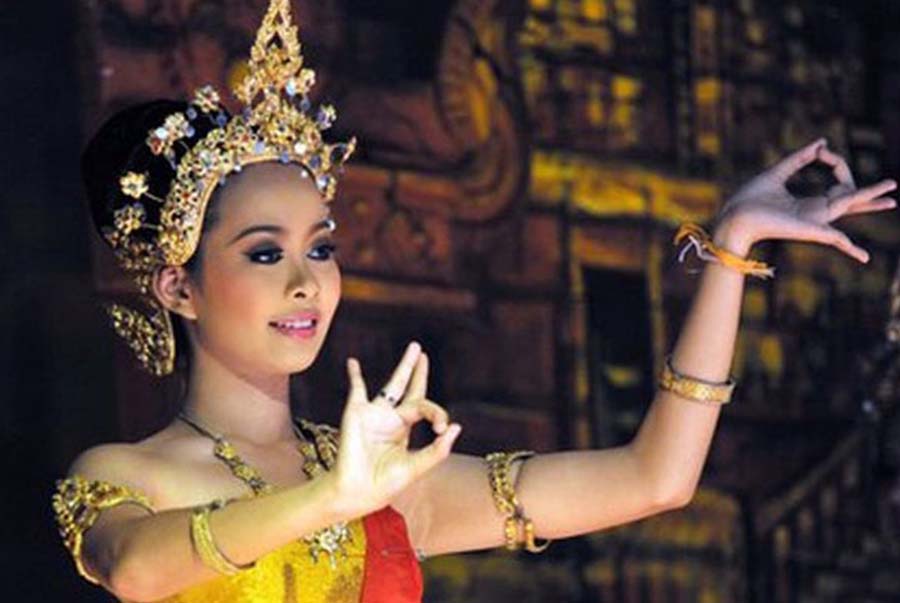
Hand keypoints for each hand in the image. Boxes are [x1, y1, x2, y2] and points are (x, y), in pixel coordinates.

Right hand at [327, 342, 461, 517]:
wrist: (355, 492)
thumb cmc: (384, 484)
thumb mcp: (416, 467)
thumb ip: (437, 450)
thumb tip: (457, 428)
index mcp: (404, 429)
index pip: (425, 409)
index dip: (437, 413)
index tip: (440, 428)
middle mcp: (391, 419)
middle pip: (409, 390)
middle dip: (418, 372)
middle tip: (422, 353)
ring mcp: (374, 414)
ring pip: (392, 385)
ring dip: (403, 367)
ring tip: (414, 348)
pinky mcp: (356, 413)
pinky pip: (356, 389)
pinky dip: (354, 375)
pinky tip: (353, 362)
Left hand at [715, 138, 896, 261]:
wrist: (735, 215)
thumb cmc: (750, 199)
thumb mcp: (778, 172)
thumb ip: (799, 159)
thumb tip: (821, 143)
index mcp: (808, 203)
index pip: (837, 182)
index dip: (835, 161)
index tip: (821, 151)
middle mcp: (815, 213)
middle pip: (851, 201)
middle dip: (872, 194)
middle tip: (894, 186)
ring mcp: (815, 221)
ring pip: (850, 207)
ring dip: (871, 200)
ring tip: (893, 198)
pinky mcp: (809, 229)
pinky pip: (834, 239)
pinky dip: (849, 248)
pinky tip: (864, 257)